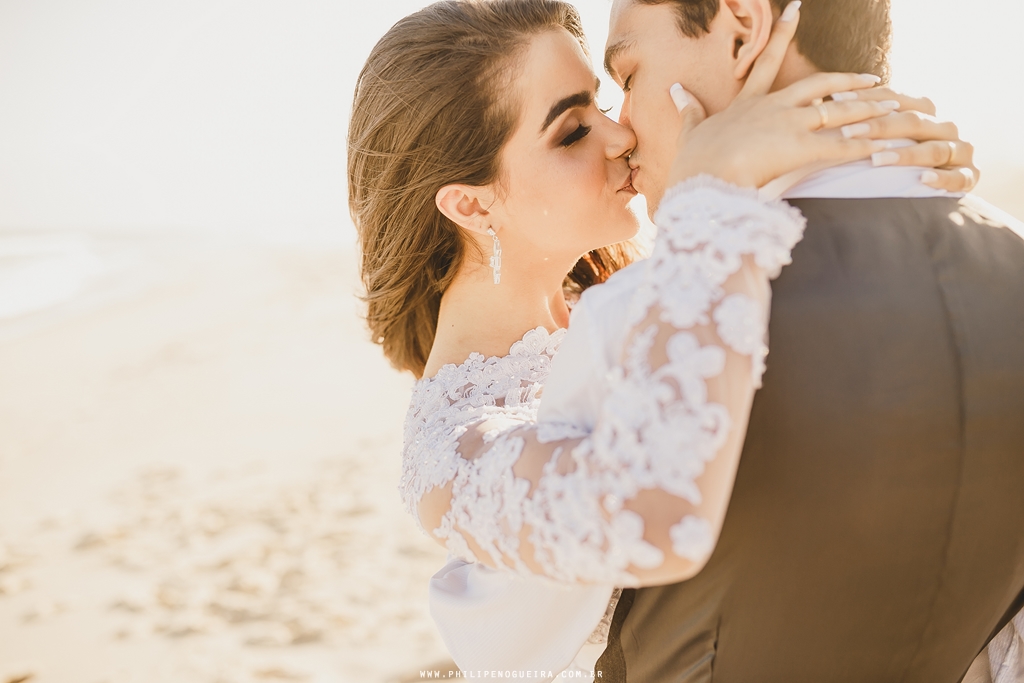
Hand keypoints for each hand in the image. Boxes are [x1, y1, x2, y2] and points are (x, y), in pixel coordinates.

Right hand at [665, 4, 896, 190]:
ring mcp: (791, 126)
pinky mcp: (802, 149)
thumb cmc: (695, 162)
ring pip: (839, 112)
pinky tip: (886, 145)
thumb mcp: (691, 131)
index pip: (768, 61)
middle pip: (820, 86)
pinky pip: (842, 146)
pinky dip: (866, 145)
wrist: (703, 180)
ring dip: (868, 111)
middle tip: (873, 78)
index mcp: (748, 103)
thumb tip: (675, 89)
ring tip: (893, 108)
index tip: (796, 10)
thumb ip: (687, 109)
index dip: (781, 34)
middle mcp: (775, 108)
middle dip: (848, 81)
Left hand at [830, 87, 979, 191]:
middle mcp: (944, 127)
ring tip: (877, 159)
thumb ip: (862, 123)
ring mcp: (959, 151)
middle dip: (880, 126)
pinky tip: (923, 180)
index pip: (896, 100)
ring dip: (906, 154)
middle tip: (847, 133)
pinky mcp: (969, 176)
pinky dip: (942, 178)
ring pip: (935, 148)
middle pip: (914, 121)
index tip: (834, 99)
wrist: (934, 189)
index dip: (867, 98)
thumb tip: (818, 104)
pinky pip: (959, 177)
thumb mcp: (878, 139)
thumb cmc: (893, 162)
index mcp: (924, 113)